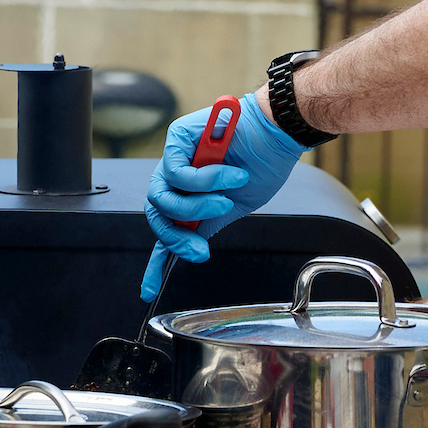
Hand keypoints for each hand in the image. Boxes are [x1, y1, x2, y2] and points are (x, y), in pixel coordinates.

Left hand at [140, 93, 306, 299]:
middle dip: (178, 235)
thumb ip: (207, 224)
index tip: (148, 291)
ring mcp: (175, 155)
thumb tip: (190, 245)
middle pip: (157, 214)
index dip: (154, 262)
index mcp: (188, 193)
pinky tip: (228, 176)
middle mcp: (176, 174)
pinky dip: (202, 182)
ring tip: (223, 200)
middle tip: (201, 246)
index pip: (163, 227)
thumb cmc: (262, 166)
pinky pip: (176, 172)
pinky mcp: (178, 137)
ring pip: (162, 196)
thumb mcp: (234, 207)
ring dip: (195, 206)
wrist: (279, 136)